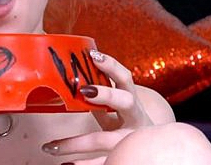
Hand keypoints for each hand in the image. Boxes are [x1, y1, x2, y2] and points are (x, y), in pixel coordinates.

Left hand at [41, 50, 153, 164]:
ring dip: (75, 143)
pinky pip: (106, 161)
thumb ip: (98, 93)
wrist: (159, 149)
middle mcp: (136, 118)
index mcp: (132, 100)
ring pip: (104, 139)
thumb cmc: (126, 121)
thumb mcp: (117, 105)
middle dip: (106, 94)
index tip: (94, 56)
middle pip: (125, 102)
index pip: (125, 78)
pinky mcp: (127, 157)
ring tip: (51, 146)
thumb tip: (64, 76)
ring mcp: (132, 139)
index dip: (111, 66)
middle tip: (84, 90)